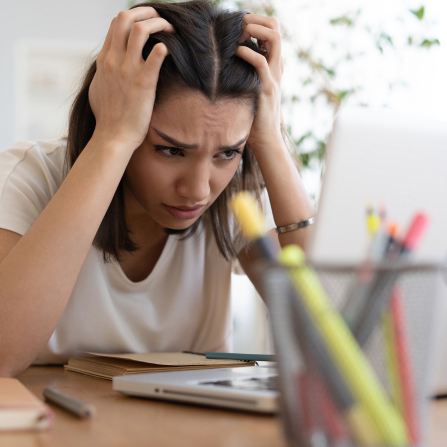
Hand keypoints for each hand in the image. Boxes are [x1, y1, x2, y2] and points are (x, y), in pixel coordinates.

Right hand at [89, 7, 173, 150]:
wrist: (113, 136)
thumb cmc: (107, 117)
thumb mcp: (99, 88)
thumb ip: (104, 72)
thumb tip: (108, 64)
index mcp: (104, 59)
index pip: (116, 24)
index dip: (135, 17)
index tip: (149, 22)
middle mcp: (114, 60)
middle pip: (125, 18)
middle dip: (147, 12)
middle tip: (163, 19)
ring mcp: (127, 70)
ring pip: (141, 30)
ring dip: (159, 24)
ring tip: (172, 30)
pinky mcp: (143, 83)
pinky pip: (156, 56)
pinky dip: (165, 48)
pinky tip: (171, 49)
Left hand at [235, 15, 283, 151]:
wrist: (265, 139)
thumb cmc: (254, 116)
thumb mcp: (249, 89)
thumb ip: (244, 75)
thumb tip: (222, 65)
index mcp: (274, 65)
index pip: (272, 31)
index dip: (255, 22)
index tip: (236, 28)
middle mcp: (277, 66)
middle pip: (275, 27)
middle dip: (255, 19)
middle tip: (236, 25)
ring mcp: (274, 75)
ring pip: (274, 37)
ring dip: (254, 29)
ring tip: (237, 36)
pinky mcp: (268, 87)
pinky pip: (261, 62)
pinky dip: (247, 52)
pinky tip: (234, 53)